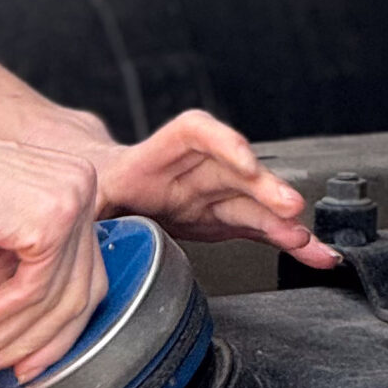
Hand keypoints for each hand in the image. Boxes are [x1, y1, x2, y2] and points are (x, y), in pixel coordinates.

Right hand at [0, 117, 107, 384]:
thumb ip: (18, 266)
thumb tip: (27, 313)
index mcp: (74, 184)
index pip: (83, 279)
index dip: (50, 334)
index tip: (19, 361)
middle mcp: (82, 188)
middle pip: (75, 298)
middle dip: (26, 346)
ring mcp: (70, 202)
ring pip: (48, 305)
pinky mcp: (47, 221)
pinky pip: (26, 296)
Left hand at [76, 108, 339, 270]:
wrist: (87, 199)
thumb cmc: (82, 196)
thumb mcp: (74, 202)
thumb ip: (86, 214)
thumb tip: (91, 226)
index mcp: (146, 161)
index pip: (189, 134)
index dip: (222, 141)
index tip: (246, 162)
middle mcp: (183, 173)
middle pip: (229, 170)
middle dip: (262, 187)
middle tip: (290, 207)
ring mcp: (204, 195)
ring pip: (251, 202)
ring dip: (281, 221)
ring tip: (311, 242)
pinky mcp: (217, 219)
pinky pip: (256, 228)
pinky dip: (284, 242)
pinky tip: (313, 253)